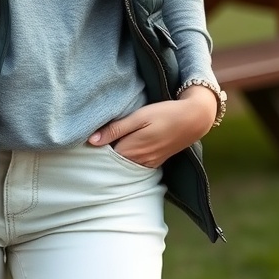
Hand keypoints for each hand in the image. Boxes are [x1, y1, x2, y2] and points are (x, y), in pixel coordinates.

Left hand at [87, 86, 217, 167]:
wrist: (194, 119)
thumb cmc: (164, 113)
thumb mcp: (138, 117)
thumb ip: (115, 129)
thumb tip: (91, 141)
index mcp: (131, 150)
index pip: (104, 157)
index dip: (94, 151)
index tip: (85, 143)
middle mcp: (139, 162)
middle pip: (114, 163)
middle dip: (102, 156)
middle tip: (91, 144)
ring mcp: (149, 163)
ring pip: (124, 165)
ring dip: (115, 157)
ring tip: (105, 146)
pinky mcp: (156, 161)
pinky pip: (136, 164)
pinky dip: (127, 159)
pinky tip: (124, 148)